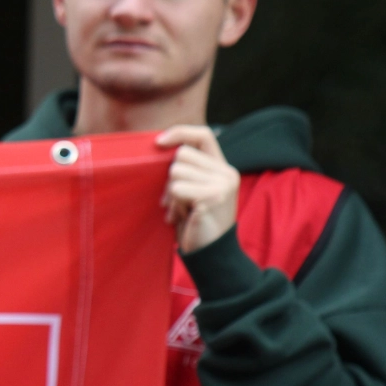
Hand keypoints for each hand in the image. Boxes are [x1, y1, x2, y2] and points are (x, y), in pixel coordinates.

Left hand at [156, 125, 239, 253]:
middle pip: (181, 155)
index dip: (180, 133)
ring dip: (172, 194)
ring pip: (176, 171)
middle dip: (171, 177)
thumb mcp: (193, 190)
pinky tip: (183, 217)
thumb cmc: (196, 221)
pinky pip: (177, 189)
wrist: (211, 253)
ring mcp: (223, 185)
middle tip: (177, 200)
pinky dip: (174, 204)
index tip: (158, 142)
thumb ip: (187, 170)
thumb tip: (160, 147)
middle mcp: (227, 173)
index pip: (203, 134)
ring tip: (182, 210)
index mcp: (223, 168)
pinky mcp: (213, 197)